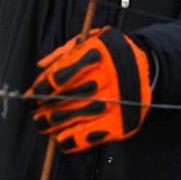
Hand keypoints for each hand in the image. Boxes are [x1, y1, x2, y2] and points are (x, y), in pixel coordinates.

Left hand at [26, 27, 151, 153]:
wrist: (147, 63)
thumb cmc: (111, 51)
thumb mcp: (91, 40)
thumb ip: (65, 51)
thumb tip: (41, 67)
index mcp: (98, 53)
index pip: (59, 77)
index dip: (41, 89)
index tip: (34, 94)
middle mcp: (109, 76)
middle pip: (64, 99)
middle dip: (44, 109)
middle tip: (36, 113)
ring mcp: (117, 99)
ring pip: (74, 118)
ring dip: (53, 125)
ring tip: (44, 124)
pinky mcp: (123, 120)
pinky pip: (91, 135)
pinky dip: (72, 139)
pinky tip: (63, 138)